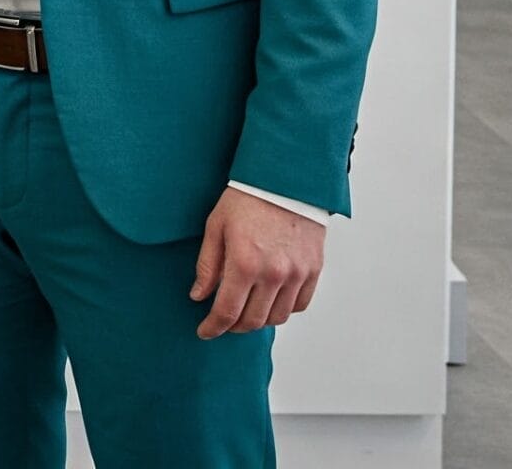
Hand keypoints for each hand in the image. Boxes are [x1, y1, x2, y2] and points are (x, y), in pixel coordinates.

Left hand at [190, 188, 325, 337]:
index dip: (213, 327)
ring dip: (258, 320)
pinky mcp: (313, 271)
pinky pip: (299, 305)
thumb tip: (198, 296)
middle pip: (252, 320)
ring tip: (245, 309)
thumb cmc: (246, 199)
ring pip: (276, 318)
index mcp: (244, 263)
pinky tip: (269, 299)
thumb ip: (207, 265)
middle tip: (222, 320)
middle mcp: (273, 274)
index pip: (227, 311)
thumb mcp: (216, 226)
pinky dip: (282, 309)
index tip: (205, 331)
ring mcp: (296, 275)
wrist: (285, 180)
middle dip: (233, 326)